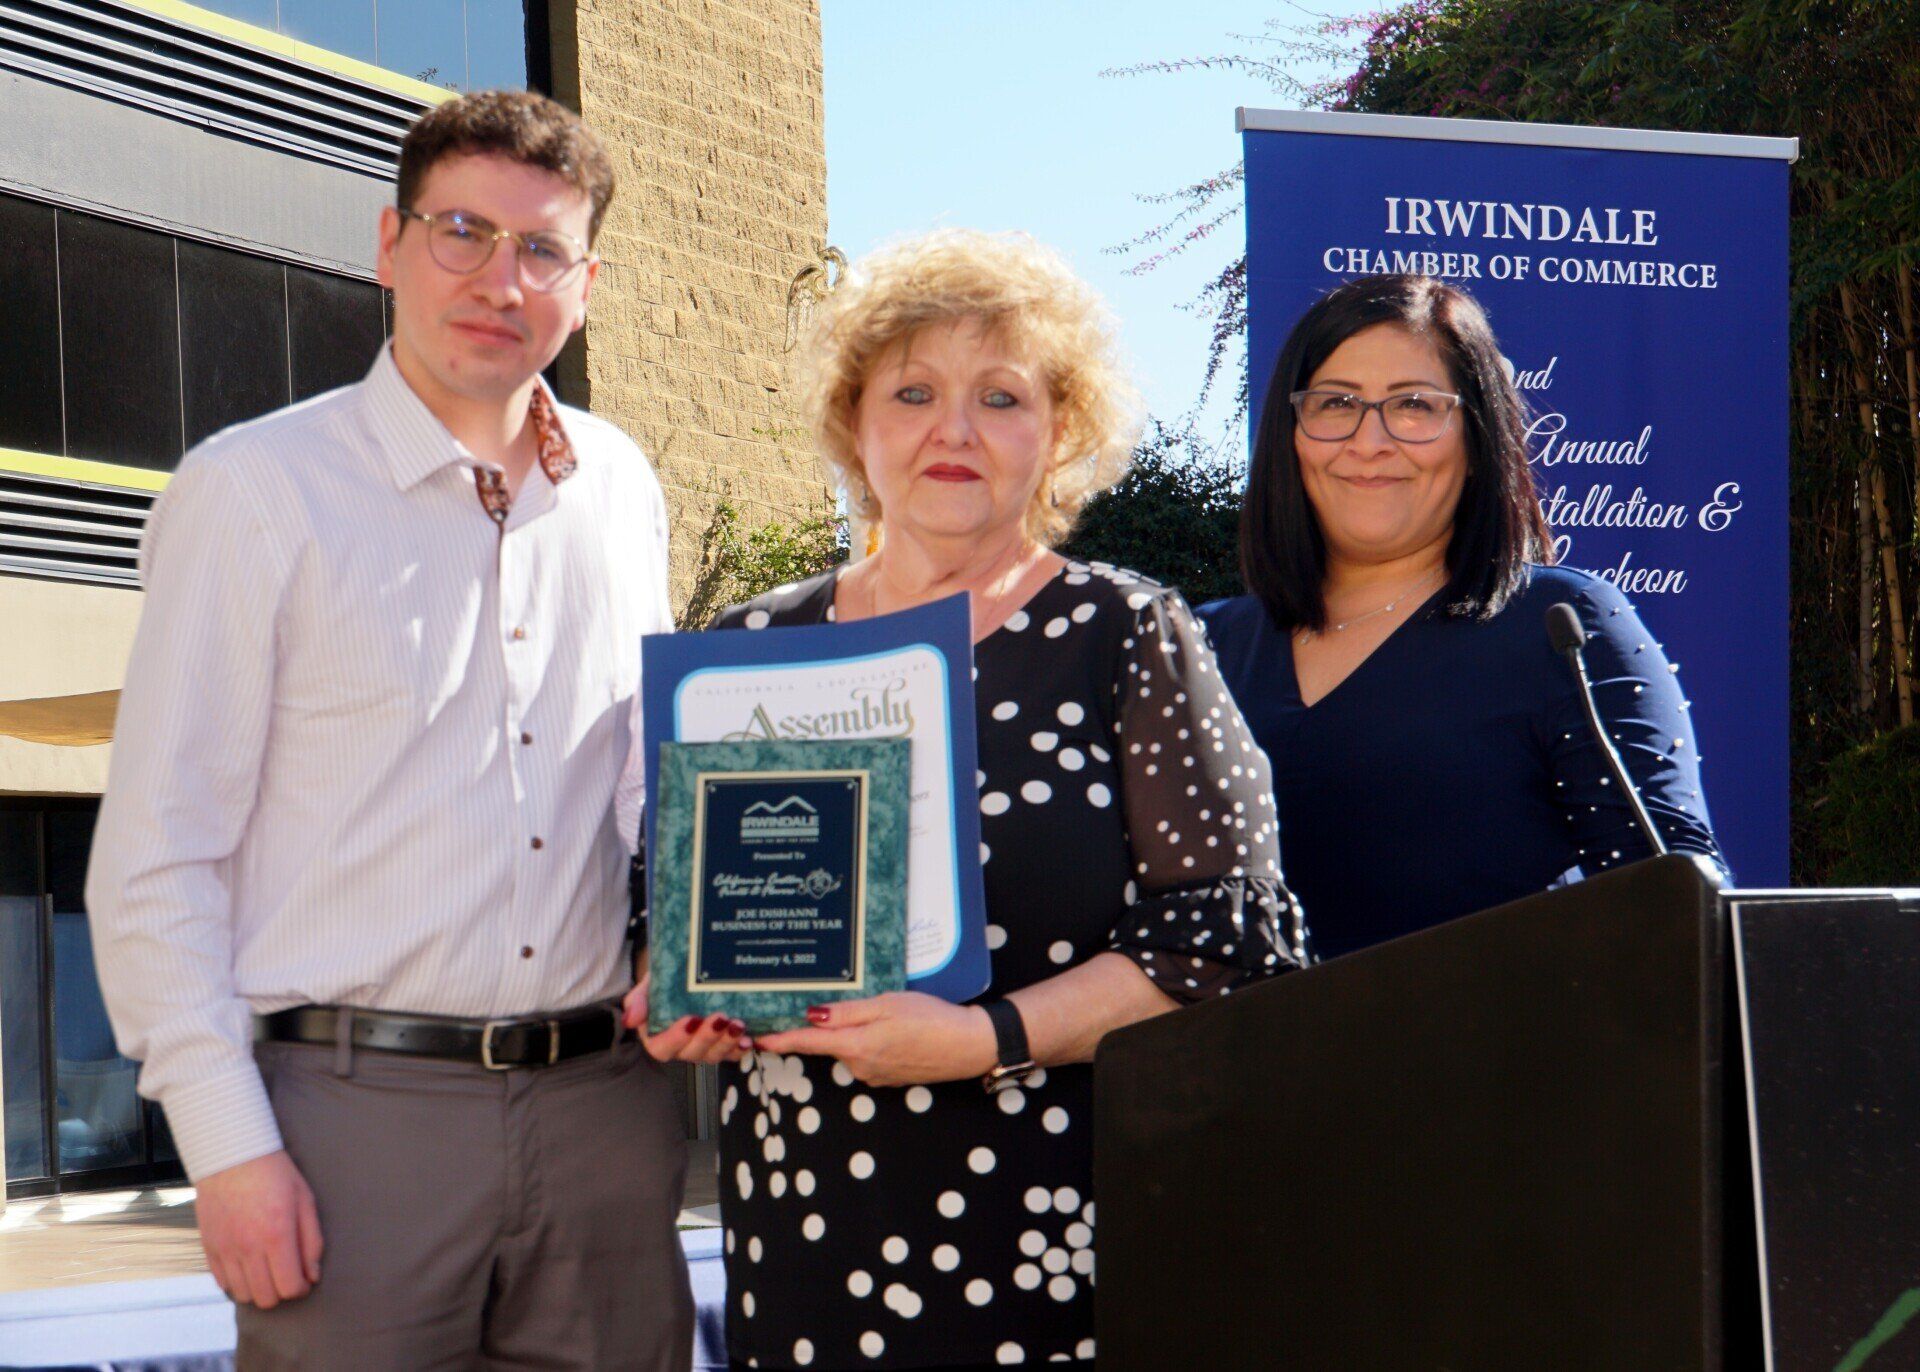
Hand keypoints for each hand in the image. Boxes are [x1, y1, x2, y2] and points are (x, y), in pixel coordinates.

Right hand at [195, 1149, 322, 1308]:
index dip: (301, 1289)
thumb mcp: (305, 1201)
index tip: (304, 1280)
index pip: (289, 1287)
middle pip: (266, 1298)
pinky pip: (223, 1283)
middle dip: (281, 1292)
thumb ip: (312, 1241)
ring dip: (258, 1290)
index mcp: (277, 1236)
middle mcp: (248, 1248)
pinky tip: (248, 1266)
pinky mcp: (209, 1248)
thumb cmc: (275, 1175)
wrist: (233, 1157)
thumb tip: (313, 1275)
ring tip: (268, 1272)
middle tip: (287, 1275)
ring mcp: (226, 1250)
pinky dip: (237, 1282)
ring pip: (242, 1295)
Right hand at [626, 973, 750, 1063]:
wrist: (691, 972)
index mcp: (659, 1036)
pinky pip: (732, 1053)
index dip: (676, 1039)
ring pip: (714, 1055)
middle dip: (708, 1037)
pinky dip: (741, 1048)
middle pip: (692, 1053)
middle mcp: (682, 1047)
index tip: (690, 1020)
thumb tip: (630, 1019)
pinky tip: (749, 1038)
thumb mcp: (650, 983)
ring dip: (727, 1042)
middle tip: (719, 1017)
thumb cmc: (667, 981)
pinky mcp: (723, 1044)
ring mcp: (704, 1047)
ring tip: (737, 1025)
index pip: (661, 1048)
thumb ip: (639, 1000)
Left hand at [753, 993, 998, 1086]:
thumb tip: (811, 1016)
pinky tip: (898, 1031)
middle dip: (834, 1026)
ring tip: (891, 1015)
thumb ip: (847, 1013)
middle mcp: (859, 1067)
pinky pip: (869, 1058)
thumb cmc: (931, 1019)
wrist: (969, 1046)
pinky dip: (874, 1044)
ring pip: (852, 1050)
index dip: (782, 1040)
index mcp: (855, 1046)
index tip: (758, 1040)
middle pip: (831, 1044)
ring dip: (859, 1034)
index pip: (809, 1043)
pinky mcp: (889, 1079)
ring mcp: (875, 1076)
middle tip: (861, 1004)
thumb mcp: (887, 1005)